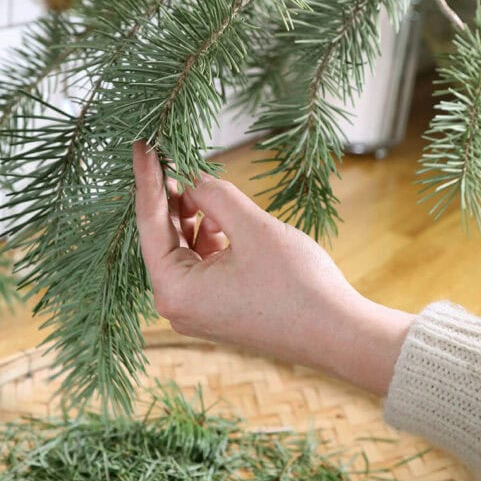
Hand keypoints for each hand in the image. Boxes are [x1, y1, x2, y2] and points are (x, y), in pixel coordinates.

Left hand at [133, 142, 412, 395]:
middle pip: (163, 238)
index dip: (148, 179)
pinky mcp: (216, 310)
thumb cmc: (299, 286)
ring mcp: (196, 311)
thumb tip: (193, 179)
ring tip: (210, 189)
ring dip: (195, 217)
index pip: (149, 223)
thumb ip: (214, 195)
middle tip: (175, 156)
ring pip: (183, 250)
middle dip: (173, 198)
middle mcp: (177, 306)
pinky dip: (209, 238)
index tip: (141, 145)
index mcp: (174, 290)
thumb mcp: (253, 227)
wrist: (340, 334)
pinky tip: (225, 219)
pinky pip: (201, 265)